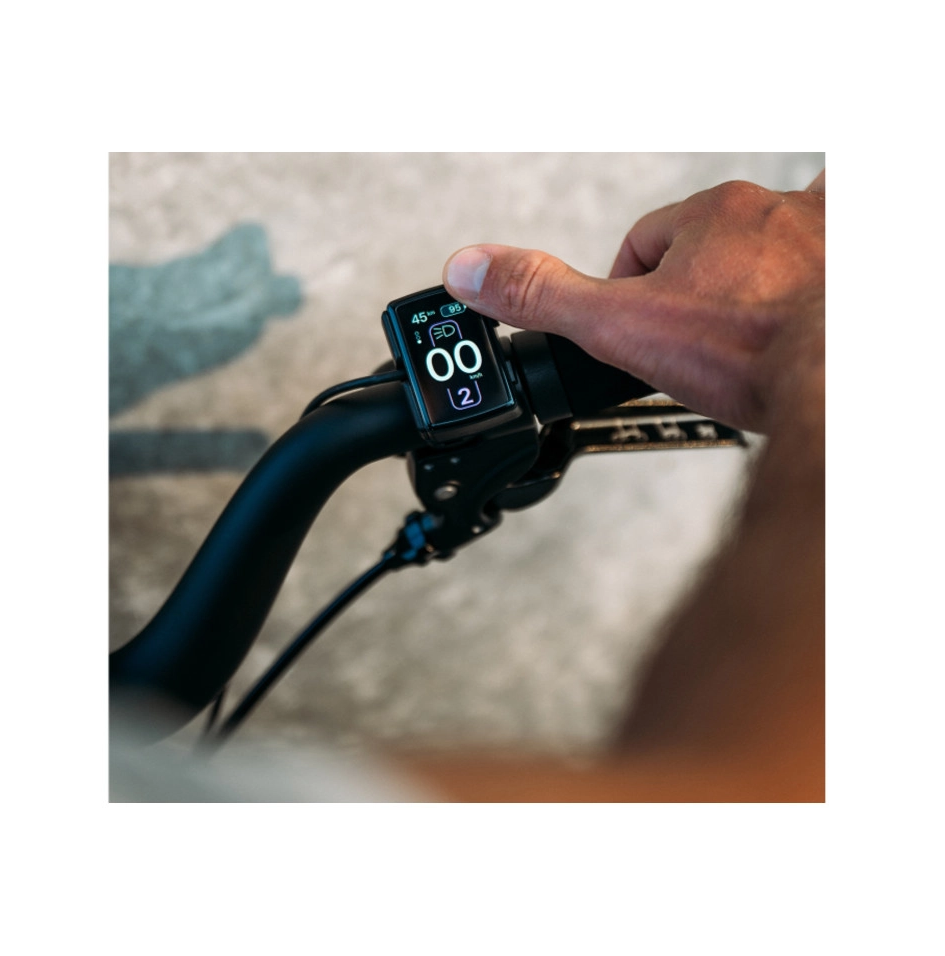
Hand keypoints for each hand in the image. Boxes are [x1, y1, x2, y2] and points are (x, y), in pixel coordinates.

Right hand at [443, 173, 824, 432]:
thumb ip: (545, 299)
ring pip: (768, 255)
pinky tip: (800, 316)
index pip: (646, 245)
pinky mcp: (858, 270)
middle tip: (694, 348)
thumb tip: (471, 271)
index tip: (638, 333)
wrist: (842, 377)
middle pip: (709, 249)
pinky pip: (826, 262)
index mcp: (709, 218)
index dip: (631, 293)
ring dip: (751, 289)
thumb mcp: (621, 329)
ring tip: (747, 342)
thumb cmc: (753, 350)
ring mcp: (824, 238)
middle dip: (691, 295)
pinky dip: (808, 287)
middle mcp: (772, 214)